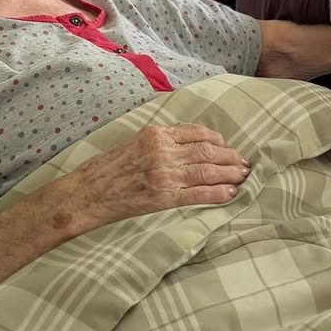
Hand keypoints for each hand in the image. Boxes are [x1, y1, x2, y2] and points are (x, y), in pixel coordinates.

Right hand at [67, 124, 250, 229]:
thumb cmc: (107, 170)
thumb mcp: (134, 143)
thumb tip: (188, 146)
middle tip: (244, 163)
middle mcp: (163, 151)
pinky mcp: (164, 197)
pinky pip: (198, 193)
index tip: (227, 146)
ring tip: (243, 176)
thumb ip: (160, 142)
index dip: (217, 140)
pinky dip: (218, 193)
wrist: (87, 194)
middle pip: (207, 151)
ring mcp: (164, 174)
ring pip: (207, 171)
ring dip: (230, 173)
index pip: (196, 133)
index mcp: (156, 134)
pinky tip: (230, 193)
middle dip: (230, 157)